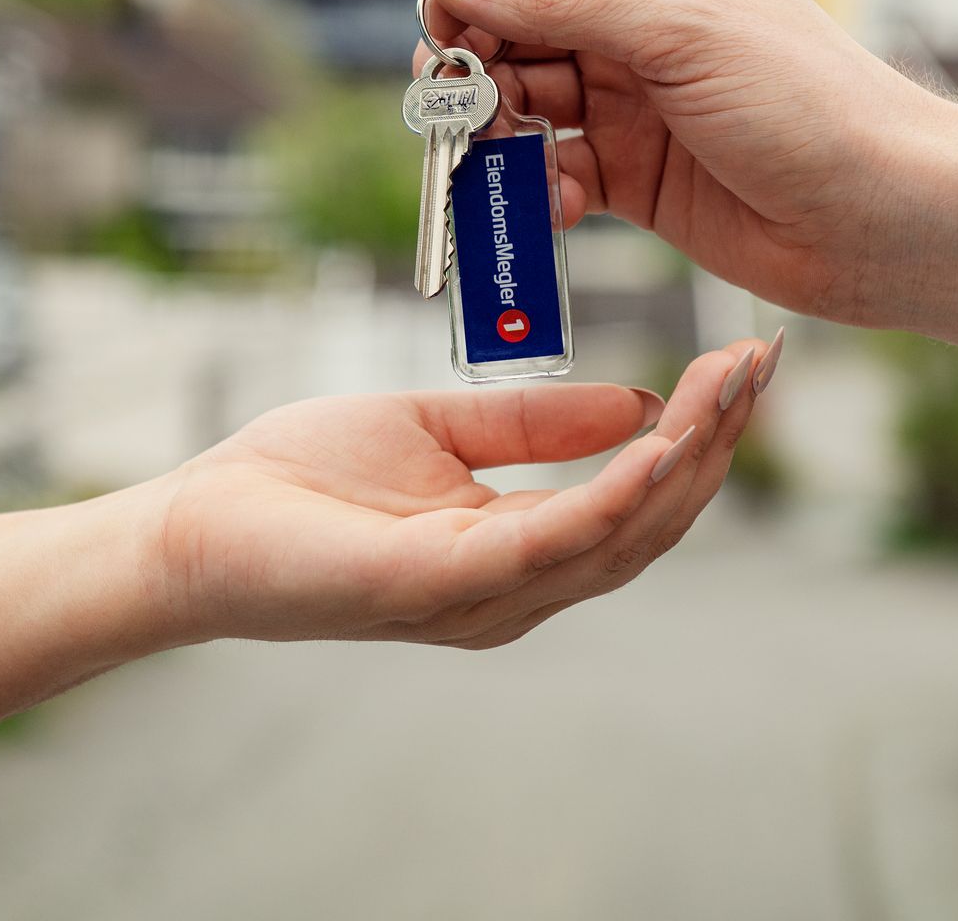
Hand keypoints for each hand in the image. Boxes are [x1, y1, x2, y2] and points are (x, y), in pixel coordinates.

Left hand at [148, 340, 775, 648]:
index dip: (700, 435)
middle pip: (650, 524)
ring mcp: (482, 597)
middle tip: (763, 362)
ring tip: (732, 386)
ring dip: (687, 461)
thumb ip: (533, 424)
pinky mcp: (437, 586)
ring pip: (619, 538)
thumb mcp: (439, 427)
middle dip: (717, 443)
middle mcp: (515, 588)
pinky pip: (549, 542)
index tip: (745, 359)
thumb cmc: (301, 480)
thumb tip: (637, 401)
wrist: (195, 523)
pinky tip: (659, 442)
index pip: (636, 499)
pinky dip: (614, 494)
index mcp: (516, 549)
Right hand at [417, 0, 957, 324]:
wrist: (882, 219)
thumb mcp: (678, 29)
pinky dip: (534, 185)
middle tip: (459, 103)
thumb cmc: (807, 103)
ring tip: (503, 159)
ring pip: (515, 95)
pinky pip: (546, 167)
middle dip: (469, 56)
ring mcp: (625, 94)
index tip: (448, 17)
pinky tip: (556, 203)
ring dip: (493, 128)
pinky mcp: (626, 171)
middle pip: (502, 13)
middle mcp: (630, 13)